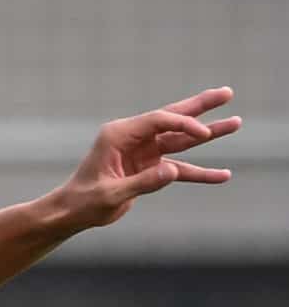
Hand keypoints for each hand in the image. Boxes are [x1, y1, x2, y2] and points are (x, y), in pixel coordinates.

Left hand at [55, 88, 238, 230]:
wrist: (70, 214)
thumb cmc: (83, 202)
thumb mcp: (109, 195)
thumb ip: (142, 183)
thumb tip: (173, 171)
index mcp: (119, 134)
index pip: (159, 121)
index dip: (183, 124)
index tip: (203, 135)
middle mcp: (133, 138)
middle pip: (173, 118)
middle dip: (201, 107)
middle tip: (228, 93)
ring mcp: (143, 152)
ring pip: (181, 141)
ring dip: (208, 135)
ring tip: (236, 123)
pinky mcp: (148, 168)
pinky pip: (178, 169)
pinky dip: (198, 172)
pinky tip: (221, 175)